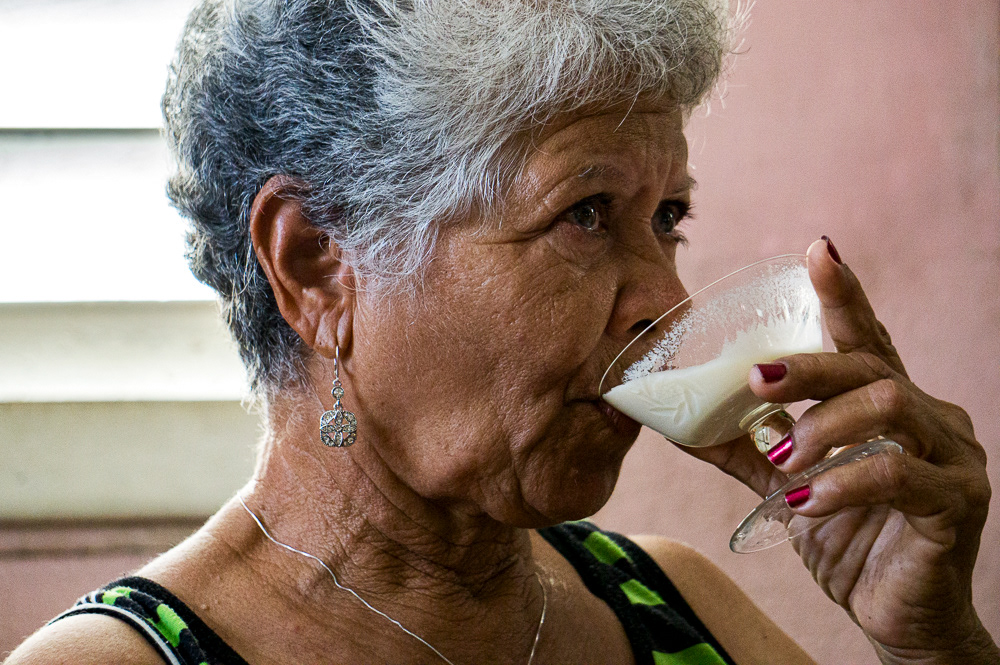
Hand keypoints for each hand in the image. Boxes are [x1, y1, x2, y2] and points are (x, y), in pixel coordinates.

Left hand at [682, 238, 996, 662]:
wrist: (895, 615)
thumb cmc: (847, 539)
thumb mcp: (787, 486)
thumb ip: (744, 448)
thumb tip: (676, 418)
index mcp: (888, 405)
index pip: (866, 338)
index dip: (843, 294)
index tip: (817, 249)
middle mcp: (928, 417)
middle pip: (869, 363)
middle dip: (808, 365)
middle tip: (756, 379)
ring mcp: (952, 456)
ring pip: (891, 403)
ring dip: (823, 425)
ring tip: (785, 460)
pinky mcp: (958, 501)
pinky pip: (899, 473)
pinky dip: (843, 482)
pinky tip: (807, 502)